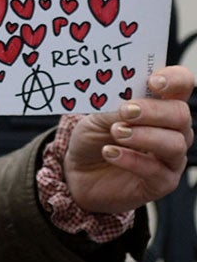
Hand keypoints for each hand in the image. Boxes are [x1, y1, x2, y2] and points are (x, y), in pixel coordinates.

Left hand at [65, 66, 194, 213]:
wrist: (79, 173)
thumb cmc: (93, 138)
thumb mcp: (96, 117)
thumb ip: (114, 107)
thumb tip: (127, 102)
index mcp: (160, 105)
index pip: (182, 85)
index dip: (174, 79)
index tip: (153, 81)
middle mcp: (173, 130)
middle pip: (181, 114)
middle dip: (154, 111)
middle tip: (126, 111)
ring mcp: (171, 157)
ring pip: (174, 143)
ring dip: (143, 135)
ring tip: (116, 132)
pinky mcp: (163, 182)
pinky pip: (157, 171)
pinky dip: (132, 160)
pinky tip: (110, 153)